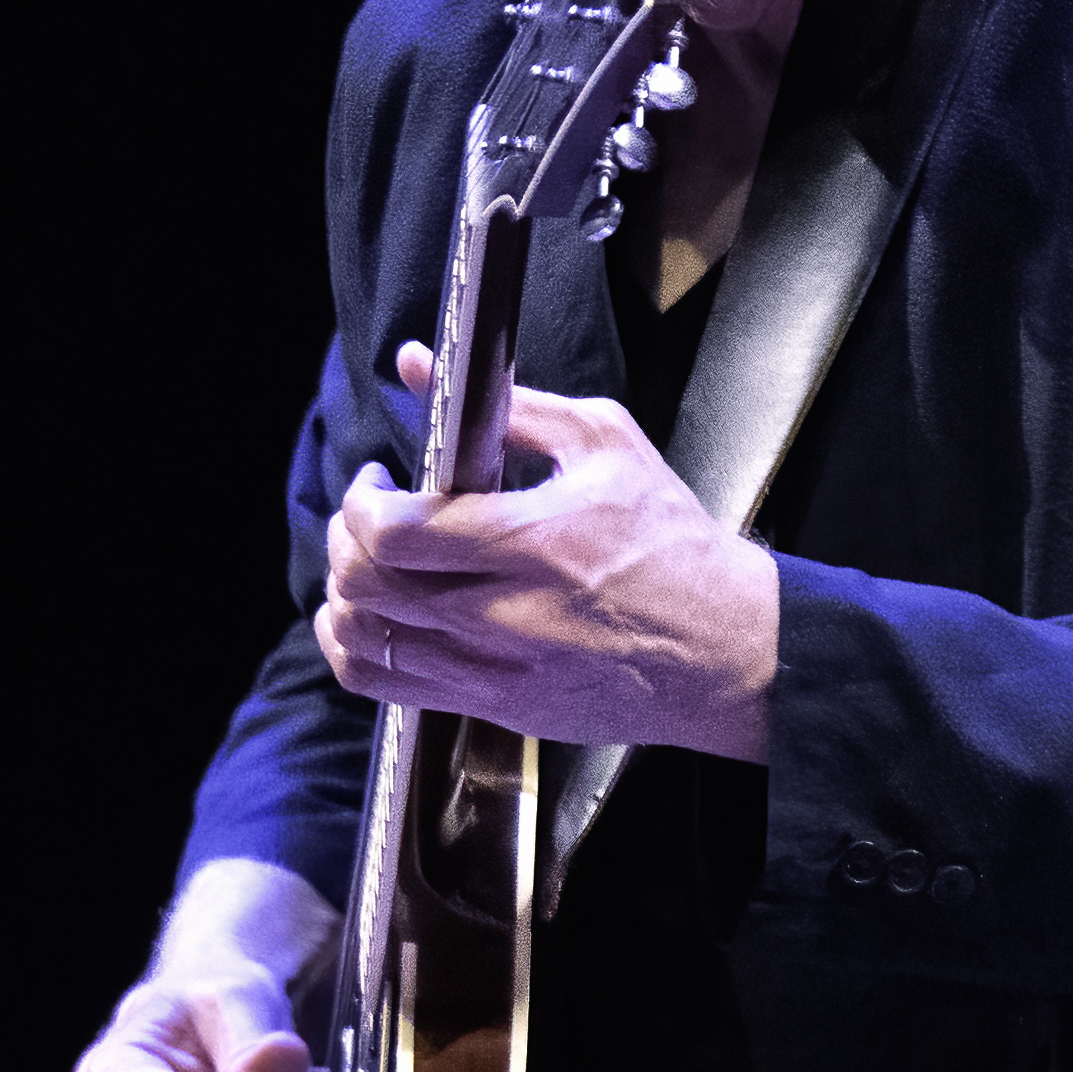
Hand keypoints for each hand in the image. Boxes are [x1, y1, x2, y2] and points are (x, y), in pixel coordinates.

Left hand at [318, 347, 780, 758]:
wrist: (728, 650)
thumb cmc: (673, 543)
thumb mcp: (606, 445)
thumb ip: (507, 406)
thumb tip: (416, 364)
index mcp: (535, 543)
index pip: (398, 533)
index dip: (362, 503)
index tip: (379, 480)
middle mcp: (506, 615)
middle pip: (368, 585)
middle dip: (346, 538)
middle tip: (368, 514)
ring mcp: (495, 670)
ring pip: (364, 640)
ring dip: (343, 592)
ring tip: (369, 562)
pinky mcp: (495, 707)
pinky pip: (385, 688)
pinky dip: (357, 648)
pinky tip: (373, 617)